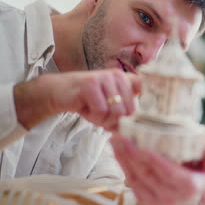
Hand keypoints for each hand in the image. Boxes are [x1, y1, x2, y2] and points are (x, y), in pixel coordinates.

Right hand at [14, 69, 140, 130]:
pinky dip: (93, 117)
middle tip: (102, 116)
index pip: (144, 94)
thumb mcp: (111, 106)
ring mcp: (105, 78)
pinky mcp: (91, 84)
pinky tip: (85, 108)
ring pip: (116, 112)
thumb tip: (135, 129)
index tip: (128, 117)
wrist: (59, 92)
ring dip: (103, 120)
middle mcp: (118, 75)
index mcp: (127, 79)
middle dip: (115, 120)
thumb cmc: (88, 101)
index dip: (138, 110)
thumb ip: (126, 114)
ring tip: (93, 111)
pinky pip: (101, 111)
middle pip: (129, 111)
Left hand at [110, 134, 204, 204]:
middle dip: (131, 154)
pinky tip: (118, 151)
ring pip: (136, 178)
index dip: (155, 161)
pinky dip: (123, 166)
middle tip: (121, 135)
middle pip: (147, 174)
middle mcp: (172, 197)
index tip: (142, 147)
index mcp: (188, 186)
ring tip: (115, 139)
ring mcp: (157, 201)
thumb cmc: (198, 178)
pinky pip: (131, 183)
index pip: (169, 173)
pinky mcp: (146, 201)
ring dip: (122, 158)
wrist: (189, 201)